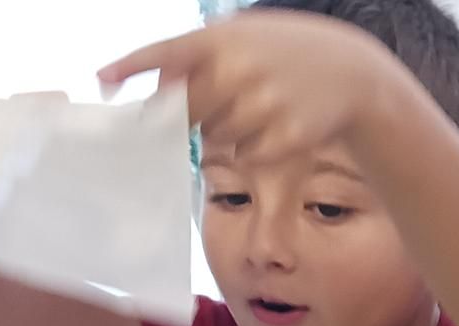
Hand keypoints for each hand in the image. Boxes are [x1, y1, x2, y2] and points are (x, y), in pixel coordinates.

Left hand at [98, 10, 397, 162]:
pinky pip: (246, 156)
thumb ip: (200, 55)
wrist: (356, 74)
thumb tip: (155, 88)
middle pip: (186, 110)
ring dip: (226, 132)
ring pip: (215, 138)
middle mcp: (240, 69)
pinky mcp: (287, 138)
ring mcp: (265, 105)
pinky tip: (276, 129)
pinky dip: (253, 149)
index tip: (103, 80)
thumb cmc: (288, 54)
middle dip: (189, 117)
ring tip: (259, 110)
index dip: (131, 67)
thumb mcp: (247, 35)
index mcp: (225, 37)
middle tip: (211, 110)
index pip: (166, 53)